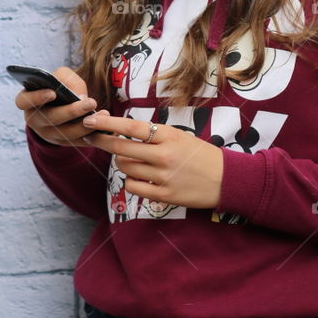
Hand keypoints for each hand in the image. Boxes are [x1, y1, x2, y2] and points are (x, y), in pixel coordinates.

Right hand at [15, 66, 102, 147]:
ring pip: (66, 134)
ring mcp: (48, 134)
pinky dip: (93, 137)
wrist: (60, 104)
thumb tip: (80, 97)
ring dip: (85, 125)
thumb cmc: (58, 86)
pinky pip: (78, 143)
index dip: (36, 97)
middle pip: (50, 119)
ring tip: (103, 114)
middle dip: (72, 111)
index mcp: (27, 102)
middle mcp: (34, 120)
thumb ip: (67, 79)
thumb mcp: (60, 76)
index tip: (53, 92)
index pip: (23, 101)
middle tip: (91, 102)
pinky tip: (106, 130)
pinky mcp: (63, 143)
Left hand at [81, 112, 224, 208]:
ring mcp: (163, 177)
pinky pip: (133, 187)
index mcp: (168, 136)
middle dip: (102, 142)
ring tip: (133, 160)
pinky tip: (140, 177)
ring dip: (122, 163)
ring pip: (124, 168)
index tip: (90, 121)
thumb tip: (122, 131)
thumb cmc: (200, 154)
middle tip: (93, 138)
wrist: (227, 179)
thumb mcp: (179, 136)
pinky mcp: (164, 195)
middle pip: (120, 148)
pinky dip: (131, 181)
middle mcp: (163, 155)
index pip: (131, 127)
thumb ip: (153, 134)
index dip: (107, 124)